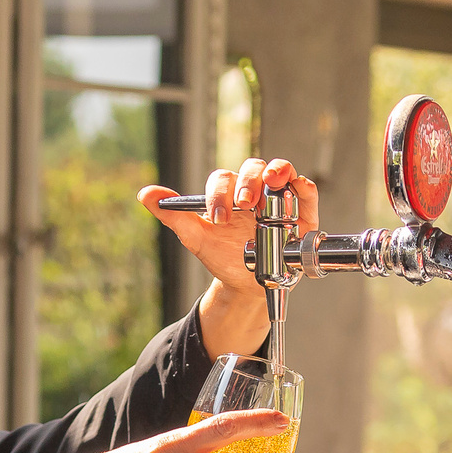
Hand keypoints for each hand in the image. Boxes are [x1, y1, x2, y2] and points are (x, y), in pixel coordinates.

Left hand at [139, 157, 320, 358]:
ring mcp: (278, 198)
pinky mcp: (301, 212)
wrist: (247, 284)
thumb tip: (146, 194)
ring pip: (280, 171)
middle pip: (253, 168)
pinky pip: (306, 192)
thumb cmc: (223, 255)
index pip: (222, 179)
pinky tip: (298, 186)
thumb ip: (173, 216)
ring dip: (278, 171)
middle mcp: (254, 189)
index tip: (217, 218)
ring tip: (273, 182)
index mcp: (228, 192)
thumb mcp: (196, 239)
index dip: (219, 194)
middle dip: (249, 182)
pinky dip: (304, 186)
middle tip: (244, 203)